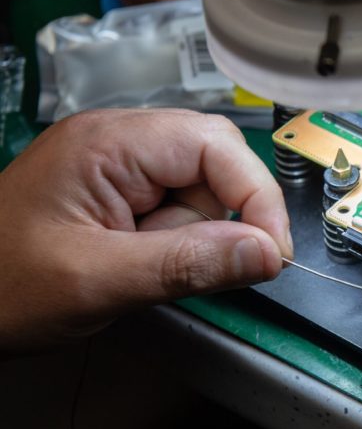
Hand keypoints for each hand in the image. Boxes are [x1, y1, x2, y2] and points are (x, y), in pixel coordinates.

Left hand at [0, 109, 291, 349]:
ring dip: (185, 236)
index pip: (217, 145)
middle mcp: (117, 140)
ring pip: (198, 191)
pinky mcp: (116, 190)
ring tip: (135, 266)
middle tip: (182, 266)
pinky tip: (134, 261)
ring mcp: (116, 164)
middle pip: (213, 164)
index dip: (255, 196)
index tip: (269, 254)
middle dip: (213, 220)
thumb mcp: (99, 281)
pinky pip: (173, 208)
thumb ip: (188, 264)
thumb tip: (268, 253)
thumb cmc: (1, 288)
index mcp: (109, 142)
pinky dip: (169, 241)